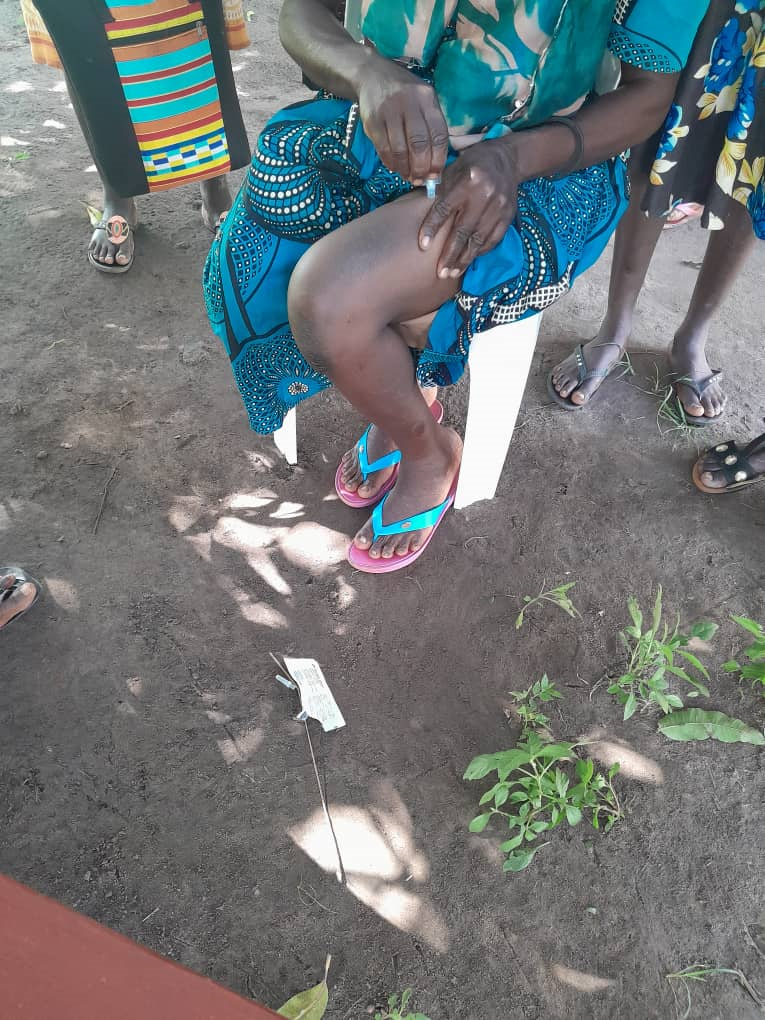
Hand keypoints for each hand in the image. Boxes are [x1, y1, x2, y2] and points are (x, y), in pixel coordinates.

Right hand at [357, 62, 447, 183]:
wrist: (372, 75)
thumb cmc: (404, 94)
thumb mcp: (423, 101)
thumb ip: (431, 128)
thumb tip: (434, 168)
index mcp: (427, 99)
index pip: (438, 135)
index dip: (438, 160)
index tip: (435, 175)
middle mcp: (409, 103)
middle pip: (419, 144)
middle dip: (421, 168)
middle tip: (420, 179)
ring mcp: (389, 111)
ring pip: (400, 150)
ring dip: (405, 169)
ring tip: (408, 175)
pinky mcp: (372, 120)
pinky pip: (383, 149)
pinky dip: (390, 163)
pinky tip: (395, 167)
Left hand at [419, 138, 520, 277]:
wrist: (506, 159)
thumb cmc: (472, 165)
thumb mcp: (454, 170)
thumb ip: (440, 191)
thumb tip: (420, 213)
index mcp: (467, 180)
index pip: (446, 208)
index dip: (433, 227)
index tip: (423, 245)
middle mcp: (485, 194)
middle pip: (463, 230)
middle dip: (450, 254)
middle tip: (440, 273)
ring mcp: (499, 206)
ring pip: (479, 239)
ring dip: (465, 259)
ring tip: (452, 273)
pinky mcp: (508, 215)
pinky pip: (493, 239)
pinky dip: (481, 251)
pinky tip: (470, 260)